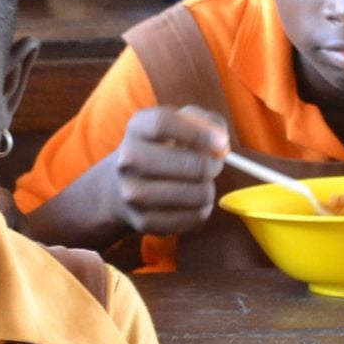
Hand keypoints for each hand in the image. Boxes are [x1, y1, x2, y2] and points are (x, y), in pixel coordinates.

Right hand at [111, 105, 228, 236]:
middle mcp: (128, 160)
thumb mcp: (178, 124)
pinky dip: (202, 209)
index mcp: (137, 128)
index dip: (199, 133)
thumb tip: (221, 146)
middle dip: (213, 165)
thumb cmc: (161, 148)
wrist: (121, 187)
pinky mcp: (143, 221)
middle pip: (191, 165)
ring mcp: (133, 194)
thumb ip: (205, 122)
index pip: (164, 124)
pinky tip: (192, 201)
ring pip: (198, 194)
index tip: (222, 143)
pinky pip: (194, 218)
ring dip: (209, 189)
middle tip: (214, 164)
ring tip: (200, 184)